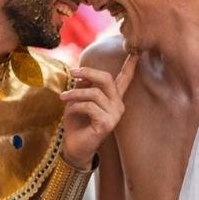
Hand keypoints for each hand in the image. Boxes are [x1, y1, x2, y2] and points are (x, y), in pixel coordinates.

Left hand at [61, 54, 137, 168]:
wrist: (74, 148)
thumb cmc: (76, 124)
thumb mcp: (78, 100)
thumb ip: (83, 86)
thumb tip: (82, 74)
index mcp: (113, 98)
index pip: (124, 79)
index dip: (129, 66)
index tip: (135, 52)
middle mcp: (117, 105)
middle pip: (106, 79)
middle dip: (88, 72)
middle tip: (72, 73)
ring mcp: (114, 115)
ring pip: (94, 93)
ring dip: (75, 93)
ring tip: (63, 97)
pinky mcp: (107, 124)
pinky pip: (89, 107)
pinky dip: (75, 106)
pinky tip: (69, 110)